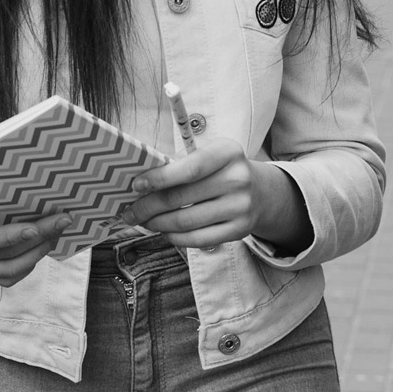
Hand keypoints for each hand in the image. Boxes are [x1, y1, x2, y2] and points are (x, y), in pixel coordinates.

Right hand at [0, 187, 62, 284]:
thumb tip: (20, 164)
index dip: (8, 236)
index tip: (35, 228)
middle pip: (1, 255)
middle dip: (37, 239)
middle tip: (63, 220)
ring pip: (9, 271)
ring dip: (38, 252)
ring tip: (58, 230)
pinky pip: (8, 277)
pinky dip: (30, 262)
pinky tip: (44, 243)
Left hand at [130, 135, 309, 251]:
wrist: (261, 192)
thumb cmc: (222, 171)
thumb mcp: (209, 156)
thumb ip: (179, 165)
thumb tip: (140, 185)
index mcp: (228, 152)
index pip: (189, 168)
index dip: (159, 178)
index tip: (136, 186)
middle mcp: (238, 178)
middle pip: (181, 197)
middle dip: (148, 206)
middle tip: (130, 212)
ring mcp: (241, 206)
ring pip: (186, 221)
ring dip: (158, 224)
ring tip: (144, 221)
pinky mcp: (240, 230)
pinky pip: (199, 239)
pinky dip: (175, 237)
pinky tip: (164, 232)